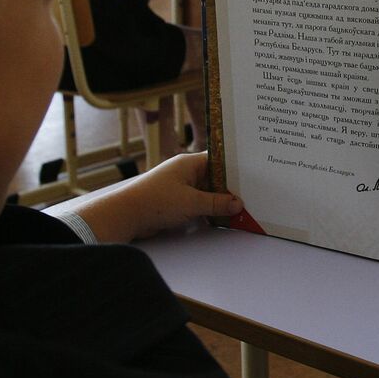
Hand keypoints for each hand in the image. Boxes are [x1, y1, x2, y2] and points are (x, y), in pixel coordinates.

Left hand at [122, 152, 241, 238]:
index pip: (219, 159)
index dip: (235, 167)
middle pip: (215, 177)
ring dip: (219, 201)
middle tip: (251, 196)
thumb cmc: (155, 201)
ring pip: (207, 192)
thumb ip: (216, 203)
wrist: (125, 215)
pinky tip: (221, 218)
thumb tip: (237, 204)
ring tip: (240, 209)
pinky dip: (208, 209)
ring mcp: (180, 187)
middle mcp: (186, 172)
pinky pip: (198, 203)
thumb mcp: (191, 203)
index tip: (253, 176)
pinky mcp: (176, 201)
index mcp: (189, 163)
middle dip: (230, 188)